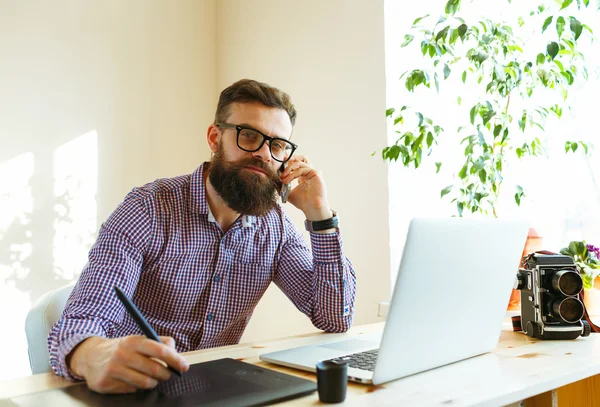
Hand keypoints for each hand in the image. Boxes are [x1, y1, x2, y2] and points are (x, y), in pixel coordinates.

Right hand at [67, 335, 189, 393]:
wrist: (90, 356)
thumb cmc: (122, 348)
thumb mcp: (138, 339)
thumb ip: (159, 342)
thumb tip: (177, 353)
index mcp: (134, 341)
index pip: (160, 350)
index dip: (176, 360)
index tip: (184, 366)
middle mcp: (123, 354)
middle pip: (155, 369)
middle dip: (166, 374)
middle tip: (167, 374)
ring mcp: (113, 370)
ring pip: (145, 383)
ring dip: (152, 382)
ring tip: (150, 378)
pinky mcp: (106, 384)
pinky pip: (131, 390)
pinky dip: (136, 387)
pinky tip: (131, 380)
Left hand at [280, 155, 332, 220]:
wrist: (311, 209)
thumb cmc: (303, 202)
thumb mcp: (289, 194)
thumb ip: (282, 187)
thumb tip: (273, 183)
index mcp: (303, 176)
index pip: (296, 164)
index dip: (288, 162)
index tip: (279, 164)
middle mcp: (308, 173)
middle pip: (300, 159)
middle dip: (290, 159)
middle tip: (280, 163)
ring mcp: (312, 172)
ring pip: (299, 163)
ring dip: (289, 169)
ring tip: (282, 177)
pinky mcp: (316, 173)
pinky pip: (302, 169)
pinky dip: (293, 174)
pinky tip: (287, 180)